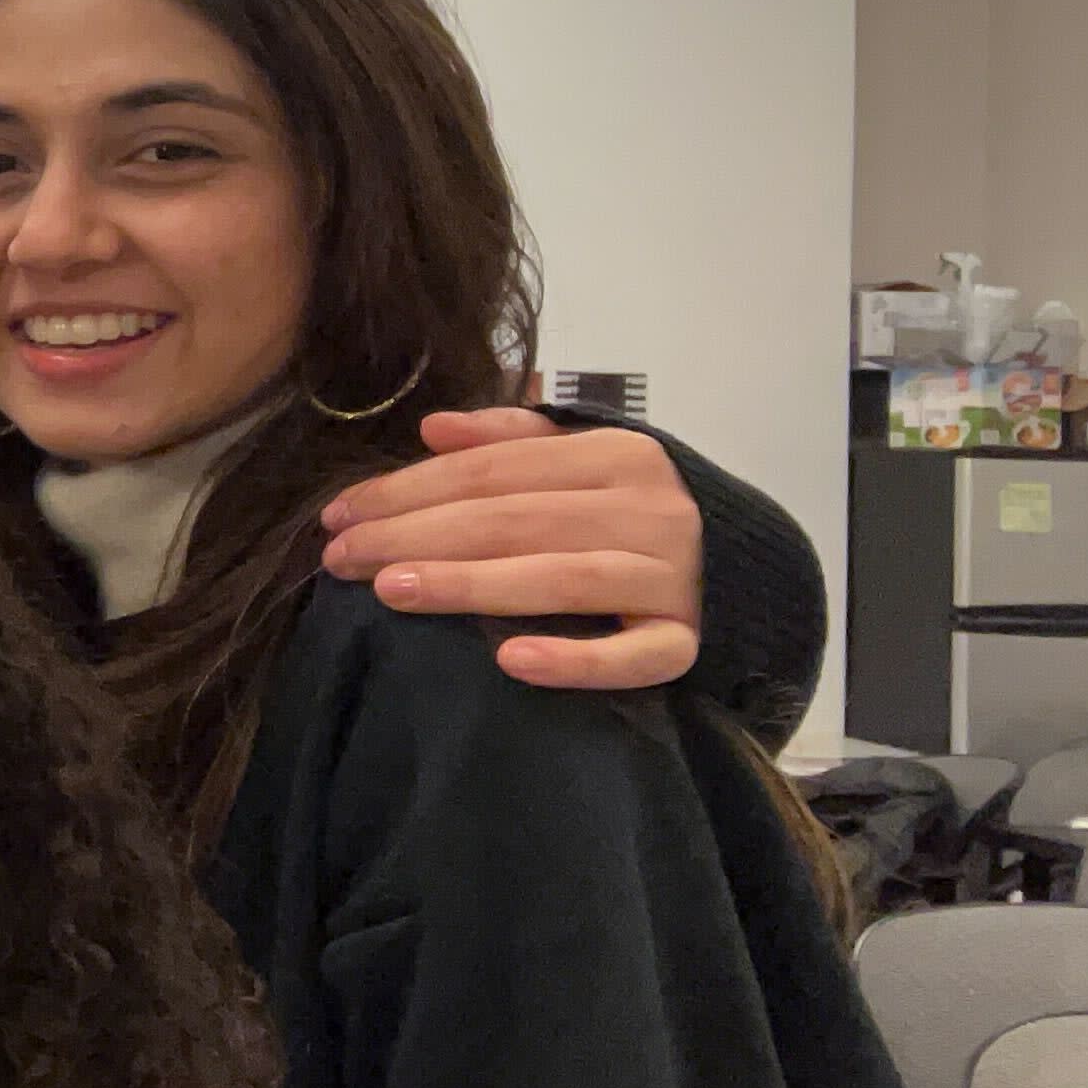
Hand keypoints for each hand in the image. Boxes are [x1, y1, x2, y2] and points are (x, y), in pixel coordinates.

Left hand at [319, 407, 700, 692]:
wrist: (748, 574)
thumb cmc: (634, 515)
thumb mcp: (585, 461)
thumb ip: (512, 439)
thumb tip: (433, 426)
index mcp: (618, 455)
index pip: (494, 470)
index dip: (408, 489)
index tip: (338, 515)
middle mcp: (649, 509)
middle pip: (513, 521)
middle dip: (416, 536)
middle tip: (341, 559)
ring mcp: (673, 577)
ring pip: (560, 579)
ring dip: (470, 585)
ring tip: (392, 590)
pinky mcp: (688, 641)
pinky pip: (633, 657)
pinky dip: (575, 661)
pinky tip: (510, 661)